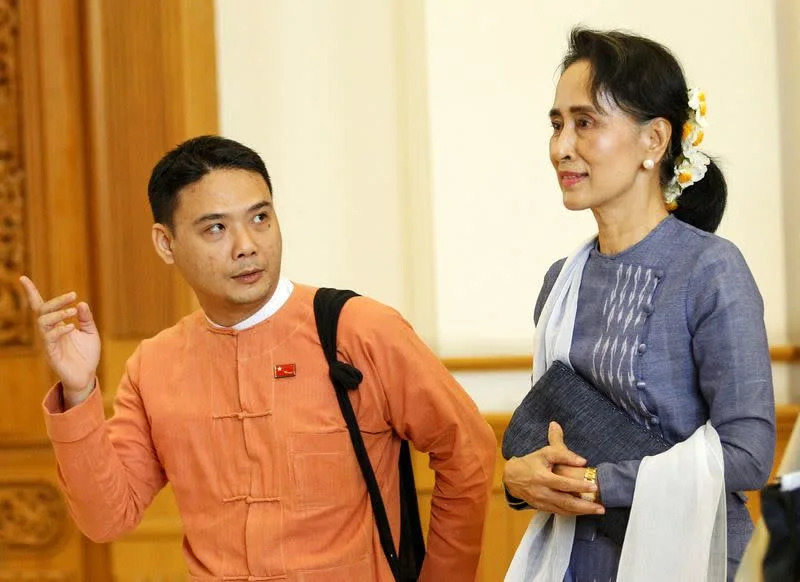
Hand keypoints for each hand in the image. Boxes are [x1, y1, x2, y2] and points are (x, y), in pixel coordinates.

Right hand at [20, 276, 100, 400]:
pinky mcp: (51, 353)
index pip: (42, 306)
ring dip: (57, 314)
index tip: (23, 277)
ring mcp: (49, 342)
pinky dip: (60, 330)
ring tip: (73, 311)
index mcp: (58, 325)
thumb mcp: (90, 333)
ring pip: (43, 323)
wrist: (87, 376)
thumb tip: (81, 303)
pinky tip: (71, 327)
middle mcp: (50, 332)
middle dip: (55, 301)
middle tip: (72, 295)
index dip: (31, 293)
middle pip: (43, 311)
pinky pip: (50, 338)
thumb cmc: (86, 355)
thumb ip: (86, 319)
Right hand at [503, 421, 603, 515]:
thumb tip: (582, 460)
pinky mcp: (542, 508)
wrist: (512, 477)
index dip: (580, 486)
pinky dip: (573, 513)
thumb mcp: (545, 453)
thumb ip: (563, 453)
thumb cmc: (531, 462)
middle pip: (566, 502)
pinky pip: (560, 513)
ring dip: (582, 512)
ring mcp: (542, 502)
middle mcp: (542, 493)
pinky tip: (584, 512)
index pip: (564, 484)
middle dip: (585, 506)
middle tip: (601, 508)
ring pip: (564, 510)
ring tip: (597, 511)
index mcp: (543, 478)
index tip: (594, 487)